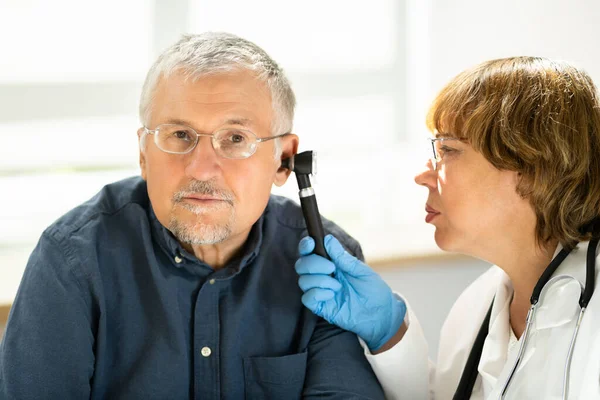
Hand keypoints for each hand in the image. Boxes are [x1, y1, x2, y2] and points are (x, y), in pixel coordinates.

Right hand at [295, 234, 406, 350]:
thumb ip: (342, 257)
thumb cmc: (373, 289)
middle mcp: (322, 276)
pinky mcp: (319, 307)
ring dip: (320, 280)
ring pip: (303, 281)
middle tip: (332, 269)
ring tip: (338, 286)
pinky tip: (332, 295)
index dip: (305, 246)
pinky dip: (318, 294)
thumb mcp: (360, 270)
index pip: (310, 252)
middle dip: (314, 264)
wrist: (381, 314)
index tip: (310, 243)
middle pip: (301, 265)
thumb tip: (328, 239)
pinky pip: (307, 298)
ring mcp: (320, 291)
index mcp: (330, 263)